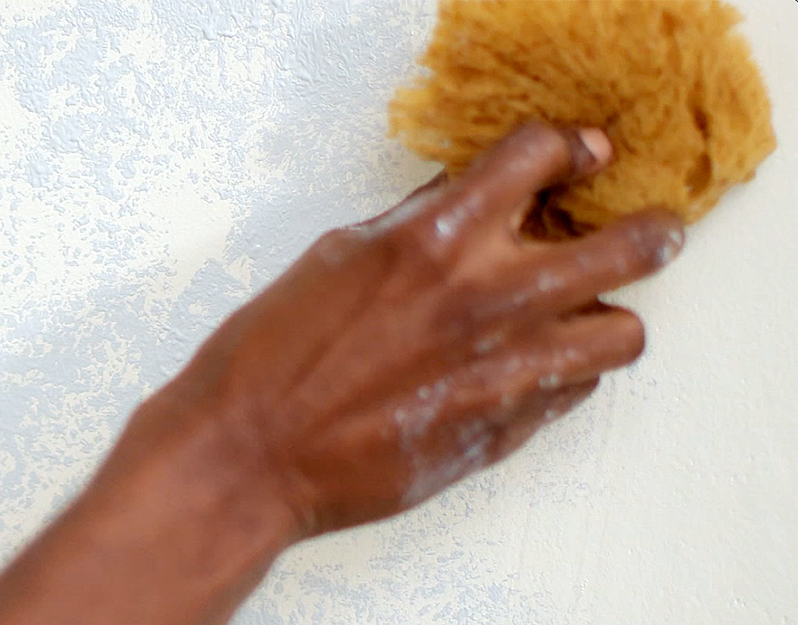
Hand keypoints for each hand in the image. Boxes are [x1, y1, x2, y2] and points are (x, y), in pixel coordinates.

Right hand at [114, 122, 683, 538]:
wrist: (251, 454)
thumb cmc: (271, 356)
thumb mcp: (337, 256)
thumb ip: (415, 222)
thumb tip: (462, 199)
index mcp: (435, 240)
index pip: (541, 156)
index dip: (569, 147)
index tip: (580, 156)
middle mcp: (486, 299)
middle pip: (630, 246)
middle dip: (648, 230)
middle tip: (645, 232)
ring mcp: (505, 371)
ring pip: (624, 334)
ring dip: (608, 316)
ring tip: (578, 315)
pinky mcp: (502, 430)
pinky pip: (576, 393)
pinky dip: (566, 373)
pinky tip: (529, 366)